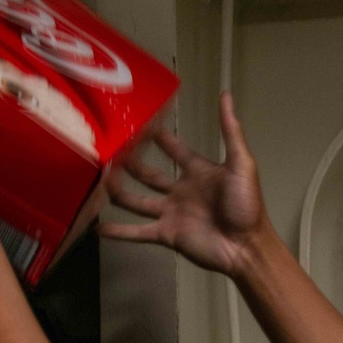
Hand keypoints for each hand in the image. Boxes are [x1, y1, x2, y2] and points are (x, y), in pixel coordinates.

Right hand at [101, 93, 268, 276]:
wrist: (246, 247)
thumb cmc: (246, 205)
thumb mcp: (241, 163)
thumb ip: (230, 131)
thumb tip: (225, 94)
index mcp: (197, 171)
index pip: (173, 148)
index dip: (156, 135)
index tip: (135, 121)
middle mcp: (180, 190)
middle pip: (148, 173)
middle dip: (129, 162)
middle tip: (106, 149)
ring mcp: (171, 213)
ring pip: (136, 200)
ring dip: (117, 192)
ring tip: (95, 181)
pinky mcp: (166, 234)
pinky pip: (137, 232)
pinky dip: (117, 231)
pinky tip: (96, 228)